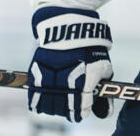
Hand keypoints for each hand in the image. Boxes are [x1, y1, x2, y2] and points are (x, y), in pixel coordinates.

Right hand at [27, 6, 113, 121]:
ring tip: (57, 106)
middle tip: (70, 109)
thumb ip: (103, 91)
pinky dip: (37, 102)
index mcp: (84, 82)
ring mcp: (50, 77)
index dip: (81, 112)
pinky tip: (40, 105)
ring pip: (48, 104)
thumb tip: (105, 112)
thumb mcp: (104, 68)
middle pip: (63, 109)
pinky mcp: (37, 72)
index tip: (81, 112)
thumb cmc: (92, 49)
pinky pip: (34, 94)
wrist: (71, 28)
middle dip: (67, 111)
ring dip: (53, 108)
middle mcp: (65, 82)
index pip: (80, 109)